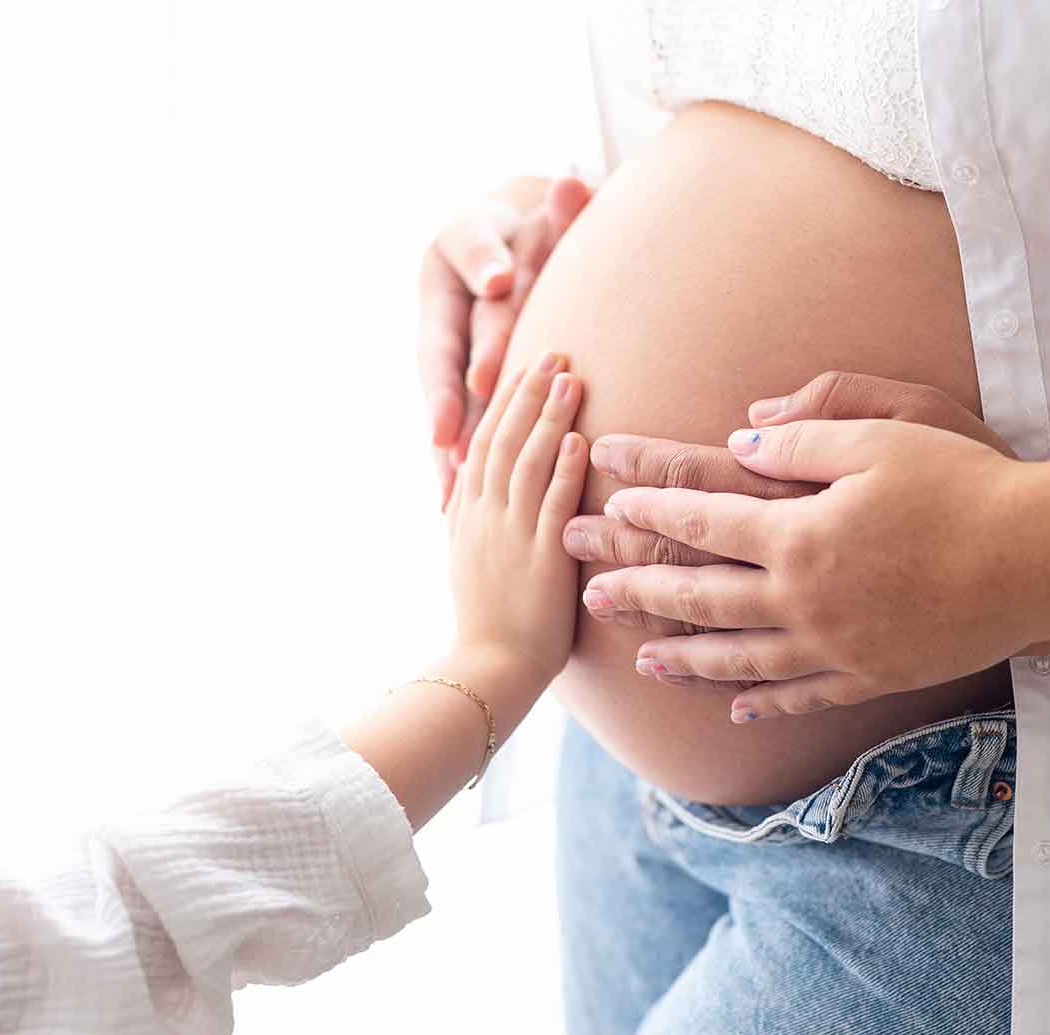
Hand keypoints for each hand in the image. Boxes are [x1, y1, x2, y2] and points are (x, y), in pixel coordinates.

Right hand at [419, 177, 592, 504]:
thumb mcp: (549, 209)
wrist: (507, 248)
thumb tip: (575, 186)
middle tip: (469, 406)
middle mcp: (442, 292)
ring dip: (447, 425)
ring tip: (449, 466)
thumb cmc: (537, 226)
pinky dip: (450, 456)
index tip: (496, 280)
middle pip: (452, 330)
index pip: (472, 244)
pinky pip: (448, 417)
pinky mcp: (451, 379)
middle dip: (460, 373)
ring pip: (443, 386)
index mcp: (457, 242)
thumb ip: (563, 209)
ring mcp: (444, 336)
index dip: (483, 260)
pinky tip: (449, 495)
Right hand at [447, 353, 587, 684]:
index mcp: (467, 513)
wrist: (487, 669)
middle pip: (506, 439)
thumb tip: (475, 485)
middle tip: (557, 351)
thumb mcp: (468, 560)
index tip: (528, 366)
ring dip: (550, 418)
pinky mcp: (540, 562)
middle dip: (531, 392)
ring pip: (528, 464)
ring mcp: (510, 537)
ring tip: (572, 378)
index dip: (507, 401)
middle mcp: (485, 517)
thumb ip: (473, 519)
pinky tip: (582, 441)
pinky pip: (552, 507)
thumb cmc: (487, 622)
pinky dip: (566, 472)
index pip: (486, 442)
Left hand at [582, 418, 1036, 720]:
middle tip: (589, 594)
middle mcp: (804, 596)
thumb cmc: (966, 481)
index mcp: (799, 531)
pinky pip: (803, 695)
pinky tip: (735, 706)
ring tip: (641, 663)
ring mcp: (836, 645)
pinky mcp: (873, 674)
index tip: (606, 503)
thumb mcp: (882, 433)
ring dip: (685, 658)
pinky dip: (764, 702)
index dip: (652, 506)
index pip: (704, 516)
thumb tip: (738, 439)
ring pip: (741, 657)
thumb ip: (804, 436)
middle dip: (640, 589)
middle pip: (703, 595)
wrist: (1040, 557)